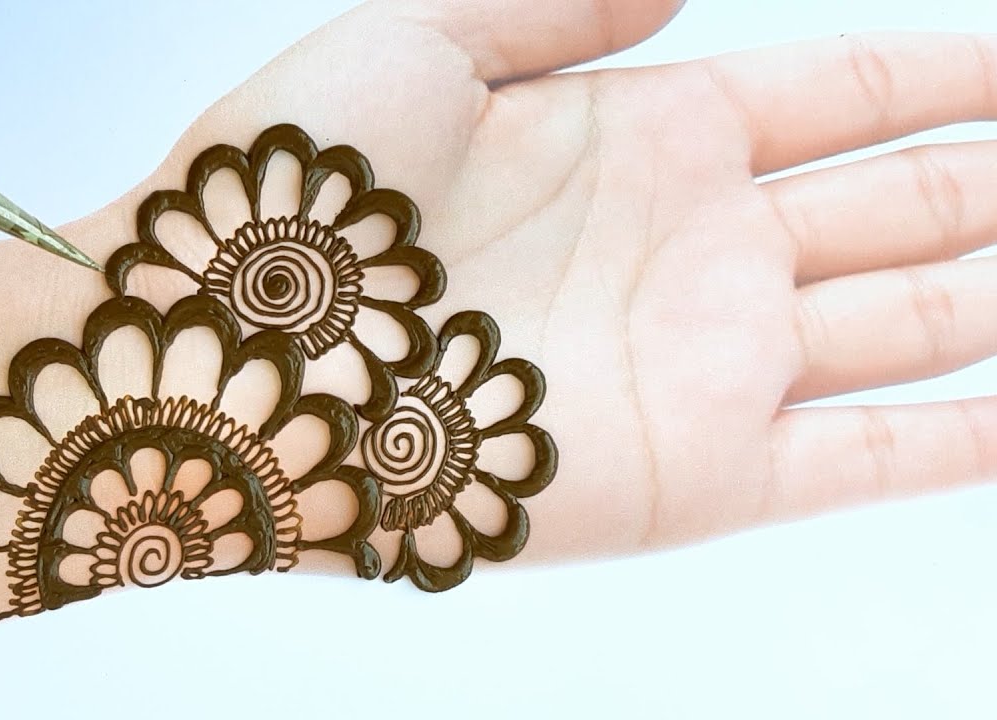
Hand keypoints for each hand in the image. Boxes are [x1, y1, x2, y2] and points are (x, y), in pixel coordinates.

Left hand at [130, 0, 996, 559]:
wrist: (235, 358)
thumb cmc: (300, 195)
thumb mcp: (421, 44)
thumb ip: (551, 3)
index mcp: (650, 137)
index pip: (844, 94)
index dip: (943, 76)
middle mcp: (698, 250)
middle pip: (903, 207)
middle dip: (992, 182)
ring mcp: (710, 365)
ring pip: (915, 326)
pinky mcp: (701, 475)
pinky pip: (875, 457)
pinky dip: (971, 436)